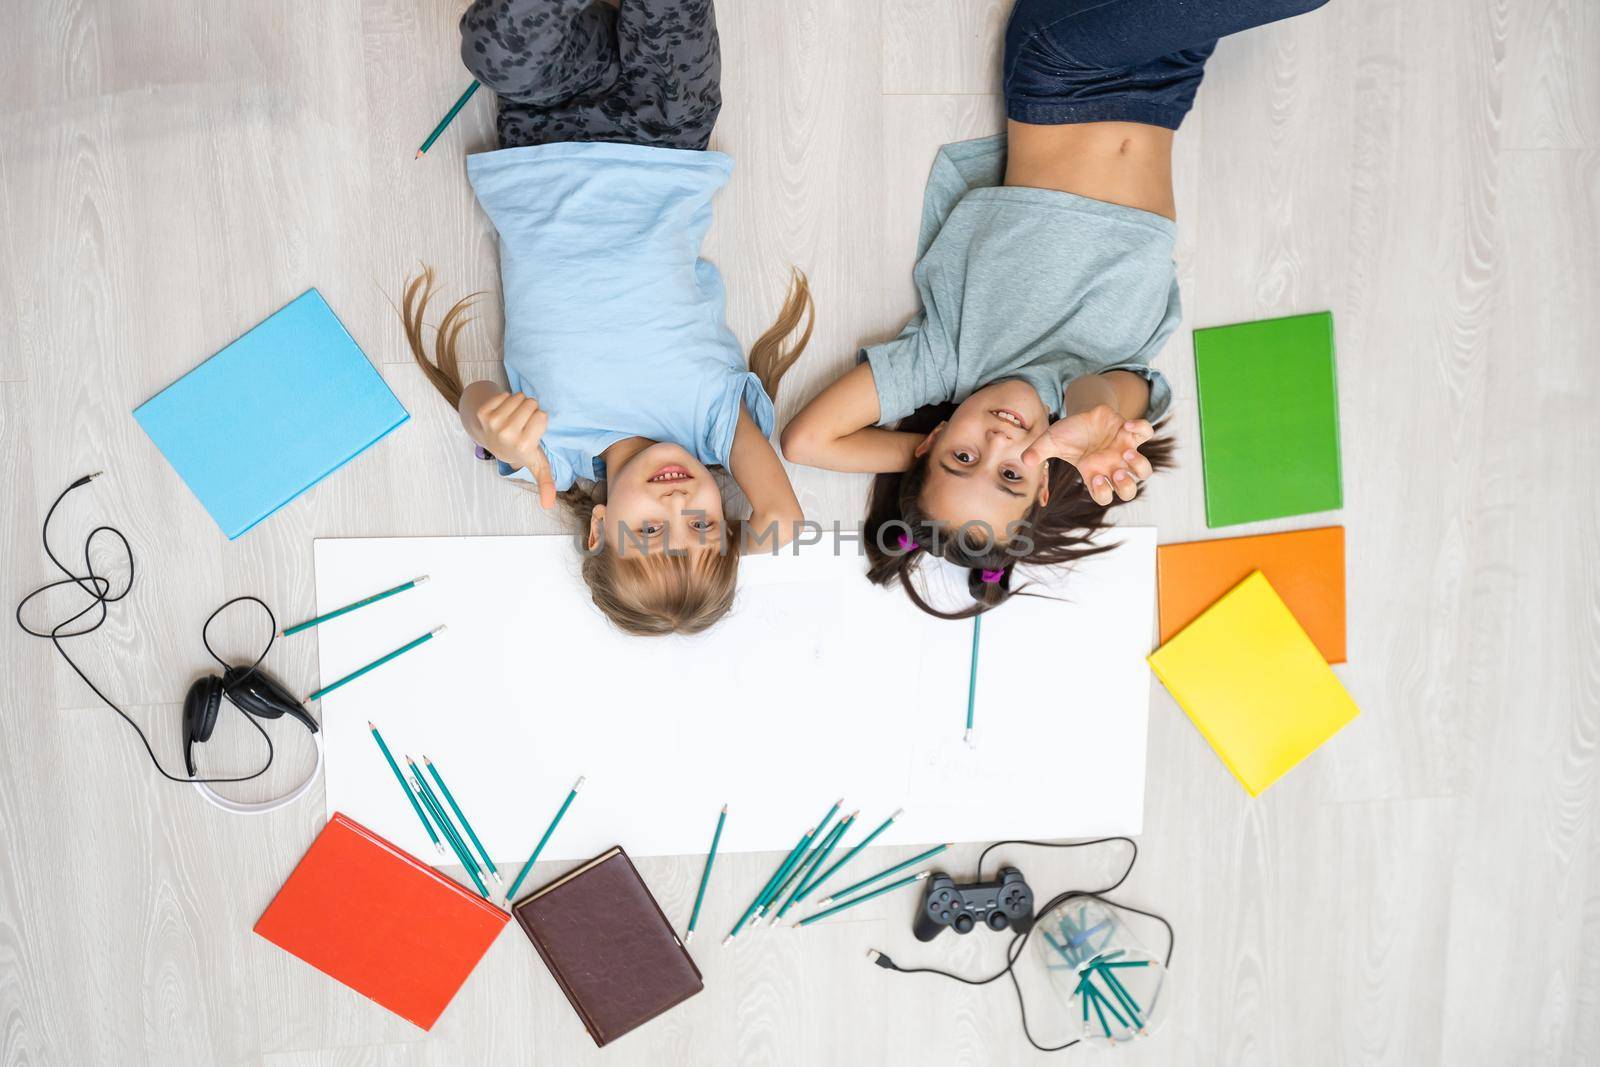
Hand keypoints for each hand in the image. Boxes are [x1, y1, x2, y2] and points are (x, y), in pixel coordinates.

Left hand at [475, 392, 556, 506]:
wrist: (491, 442)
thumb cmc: (520, 450)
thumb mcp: (536, 465)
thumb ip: (545, 483)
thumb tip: (548, 505)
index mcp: (523, 446)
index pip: (542, 416)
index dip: (540, 420)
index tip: (532, 431)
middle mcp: (507, 434)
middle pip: (531, 403)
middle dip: (530, 410)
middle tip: (522, 423)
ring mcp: (493, 423)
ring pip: (518, 396)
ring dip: (518, 403)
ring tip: (513, 417)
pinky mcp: (483, 413)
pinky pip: (503, 394)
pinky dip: (505, 400)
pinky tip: (502, 413)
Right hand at [1020, 404, 1153, 505]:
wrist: (1083, 413)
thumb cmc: (1069, 433)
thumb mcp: (1051, 441)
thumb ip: (1039, 452)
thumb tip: (1025, 460)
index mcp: (1093, 473)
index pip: (1104, 496)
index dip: (1103, 492)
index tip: (1095, 476)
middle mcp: (1111, 467)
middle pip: (1129, 490)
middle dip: (1126, 486)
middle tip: (1117, 472)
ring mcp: (1124, 450)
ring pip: (1144, 470)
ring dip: (1139, 465)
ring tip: (1125, 452)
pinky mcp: (1131, 432)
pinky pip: (1145, 434)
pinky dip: (1141, 429)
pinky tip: (1127, 425)